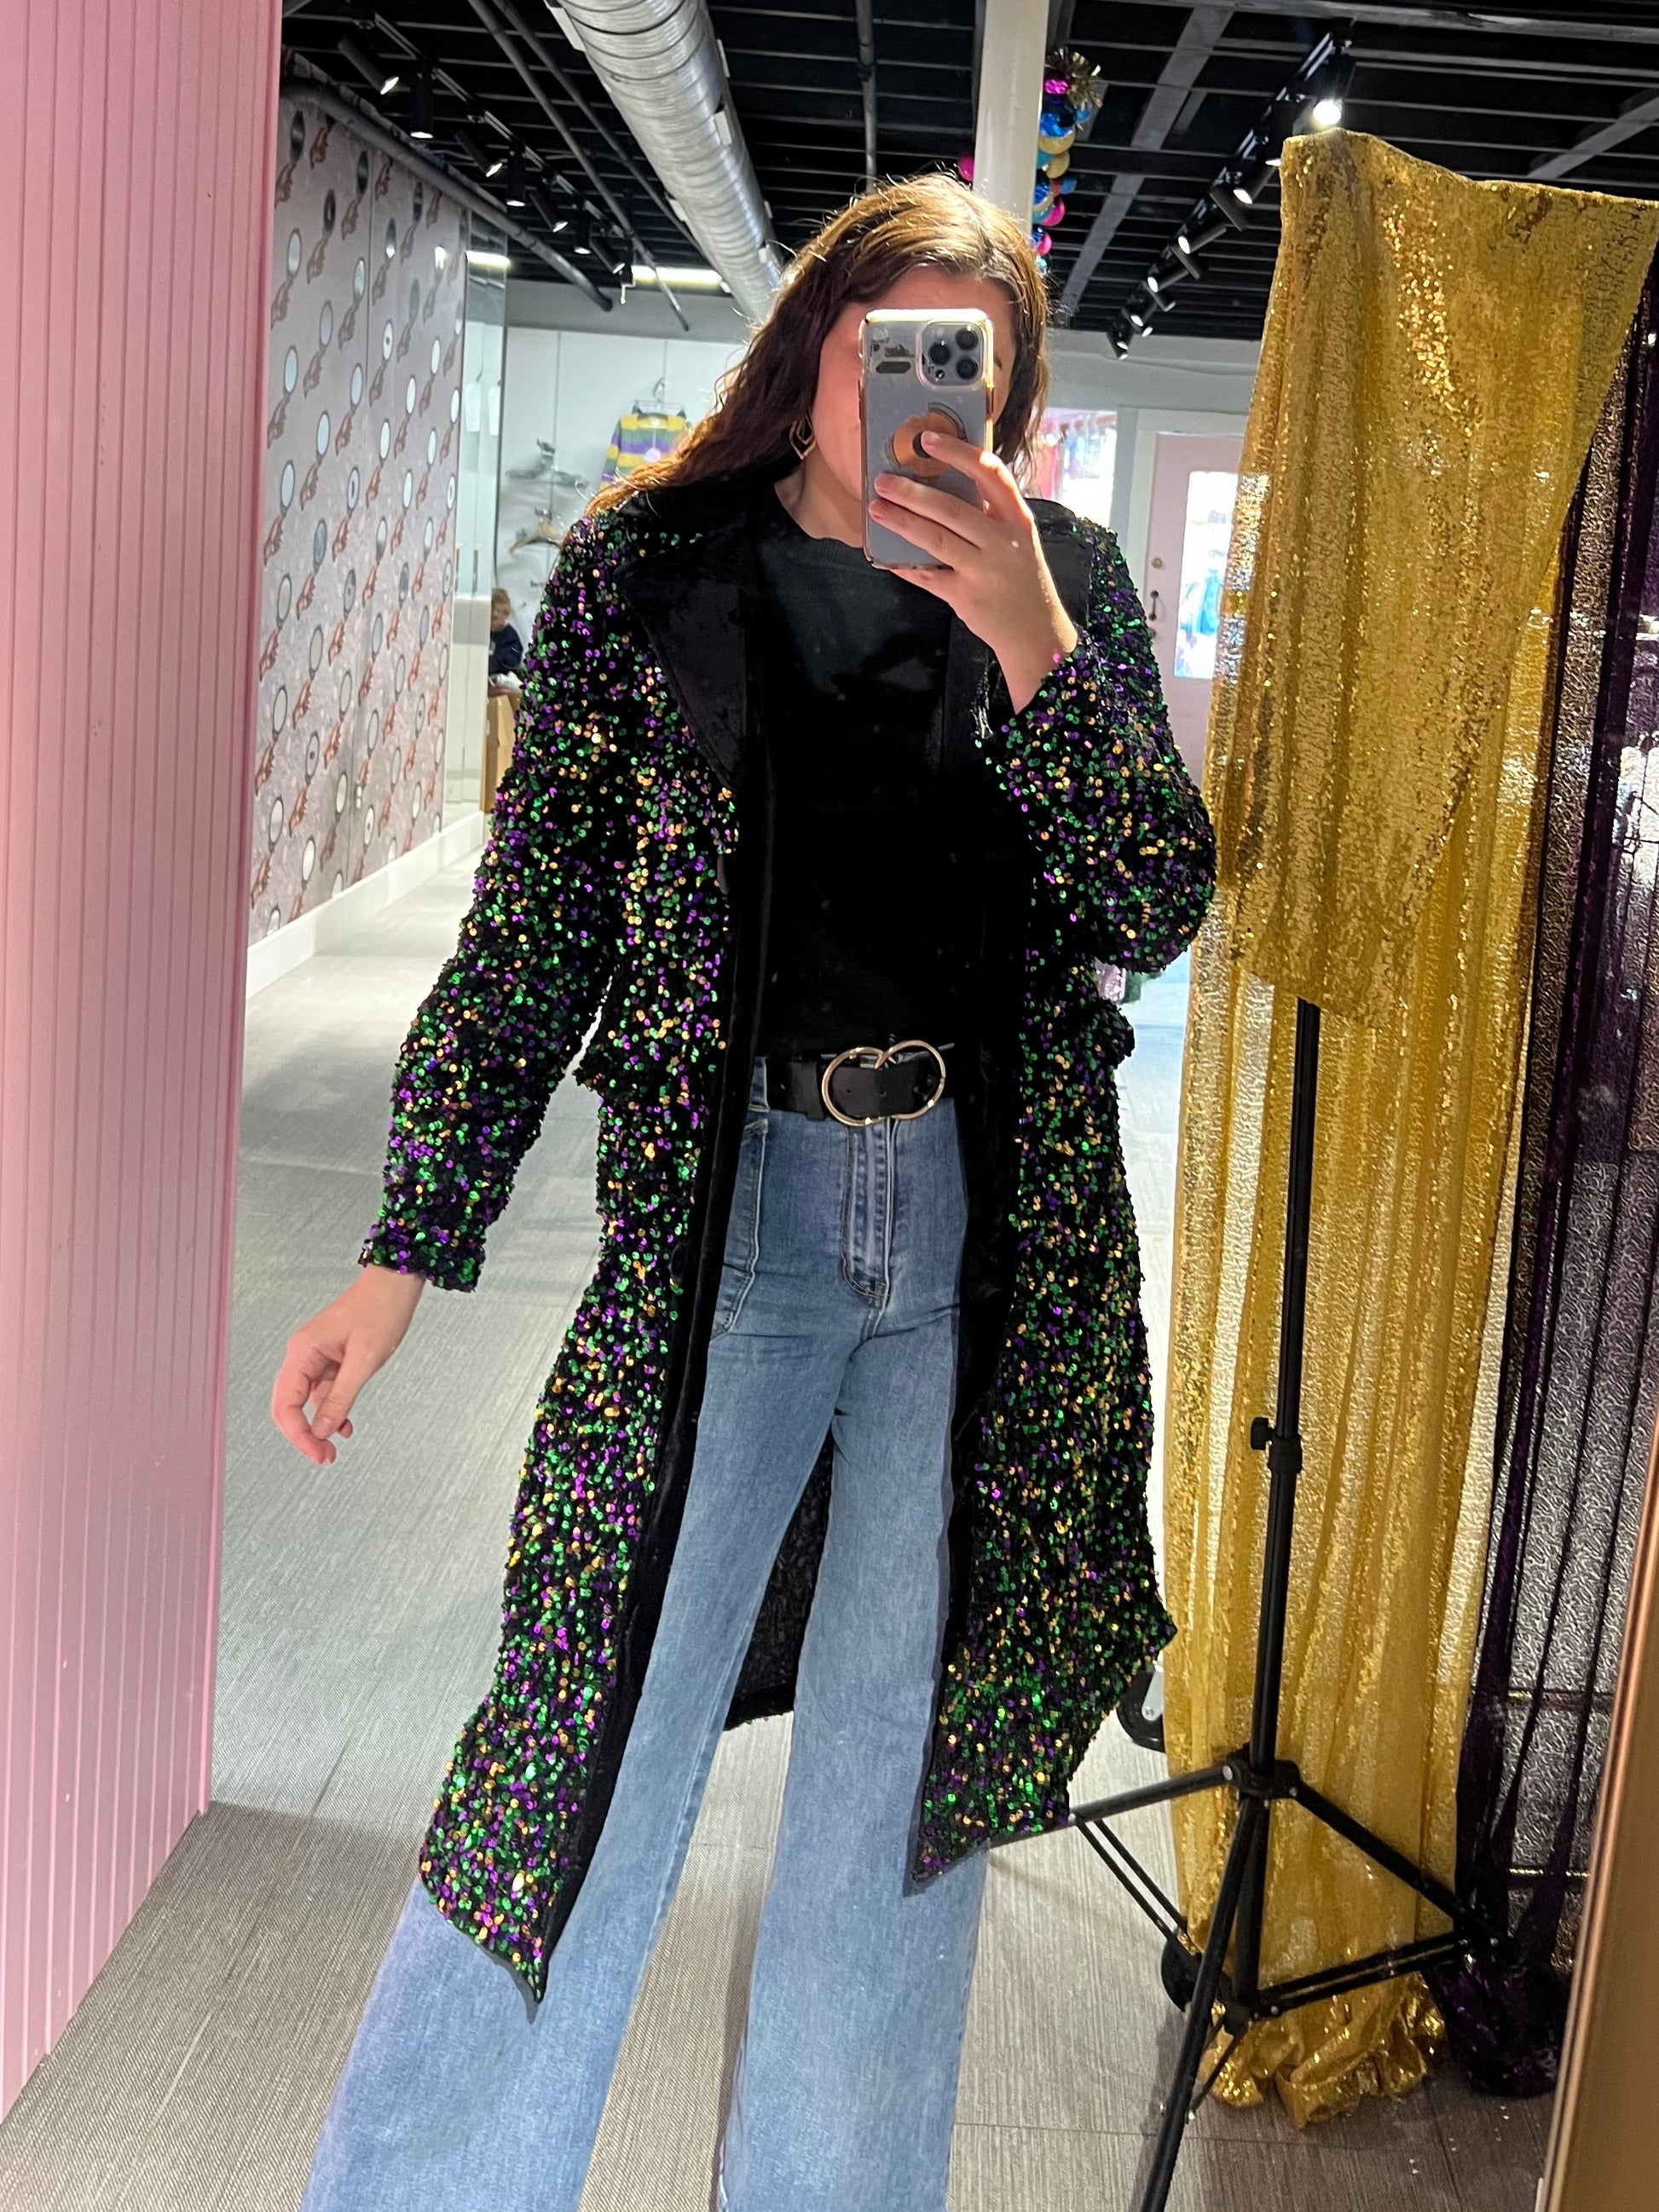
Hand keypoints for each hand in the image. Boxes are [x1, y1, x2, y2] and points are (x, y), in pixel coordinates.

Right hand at [271, 1263, 424, 1463]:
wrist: (396, 1283)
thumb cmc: (381, 1311)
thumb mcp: (364, 1360)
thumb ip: (341, 1398)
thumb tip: (322, 1432)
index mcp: (302, 1351)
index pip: (286, 1404)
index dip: (298, 1434)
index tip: (319, 1454)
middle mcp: (302, 1354)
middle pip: (288, 1405)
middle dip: (303, 1434)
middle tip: (325, 1458)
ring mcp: (316, 1356)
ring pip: (307, 1401)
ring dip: (320, 1425)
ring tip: (336, 1449)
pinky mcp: (331, 1358)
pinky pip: (324, 1391)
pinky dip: (333, 1410)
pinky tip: (346, 1427)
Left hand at [868, 431, 1078, 710]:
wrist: (1035, 632)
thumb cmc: (1022, 579)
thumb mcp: (1019, 540)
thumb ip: (991, 514)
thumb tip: (944, 486)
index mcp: (1017, 519)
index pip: (991, 474)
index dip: (959, 453)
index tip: (929, 440)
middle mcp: (1002, 541)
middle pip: (952, 508)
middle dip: (912, 493)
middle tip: (883, 480)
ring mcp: (983, 570)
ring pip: (935, 539)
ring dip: (901, 522)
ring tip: (876, 509)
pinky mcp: (965, 596)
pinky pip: (928, 576)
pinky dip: (905, 564)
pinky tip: (886, 555)